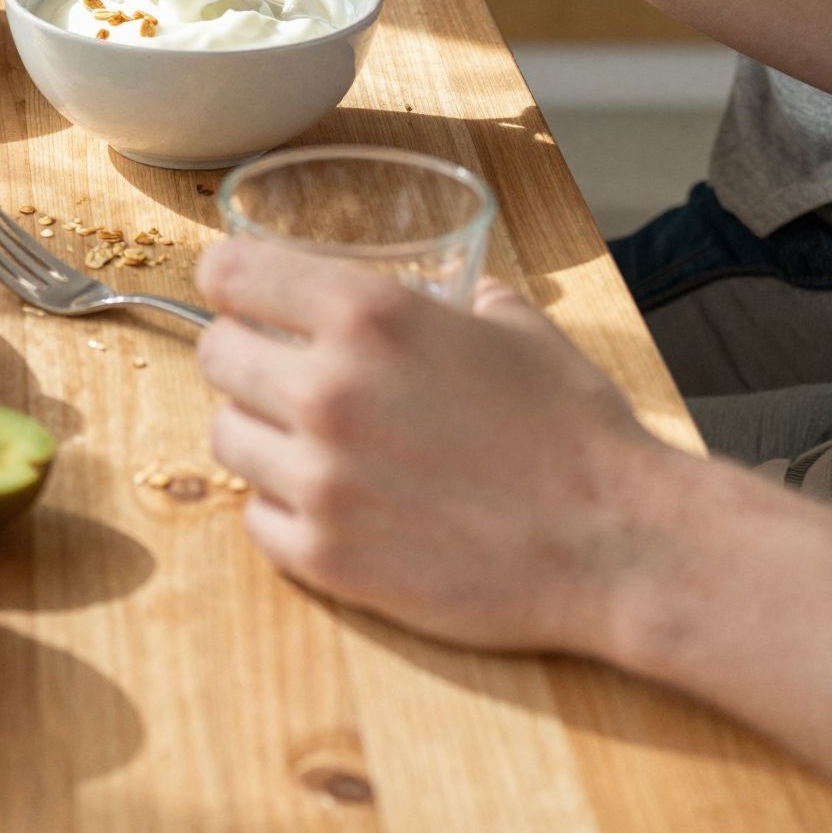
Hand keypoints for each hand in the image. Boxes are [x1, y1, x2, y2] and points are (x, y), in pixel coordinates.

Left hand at [195, 239, 665, 652]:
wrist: (617, 543)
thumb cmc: (575, 431)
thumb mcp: (519, 331)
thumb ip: (468, 300)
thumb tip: (462, 293)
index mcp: (370, 313)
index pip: (231, 276)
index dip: (229, 281)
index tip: (235, 292)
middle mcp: (329, 388)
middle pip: (214, 355)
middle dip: (241, 357)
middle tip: (276, 373)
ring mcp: (321, 478)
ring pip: (226, 437)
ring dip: (260, 434)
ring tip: (309, 443)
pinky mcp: (326, 557)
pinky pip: (256, 519)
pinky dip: (282, 509)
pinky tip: (331, 504)